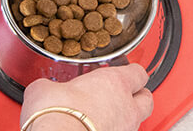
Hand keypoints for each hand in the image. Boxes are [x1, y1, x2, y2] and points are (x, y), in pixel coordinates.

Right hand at [20, 64, 153, 130]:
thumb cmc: (56, 113)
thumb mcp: (45, 88)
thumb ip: (53, 86)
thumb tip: (45, 89)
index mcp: (115, 82)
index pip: (138, 72)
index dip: (129, 70)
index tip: (119, 69)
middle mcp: (126, 107)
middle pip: (147, 98)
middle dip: (137, 95)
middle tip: (122, 92)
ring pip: (136, 121)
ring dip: (125, 117)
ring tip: (107, 115)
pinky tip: (97, 129)